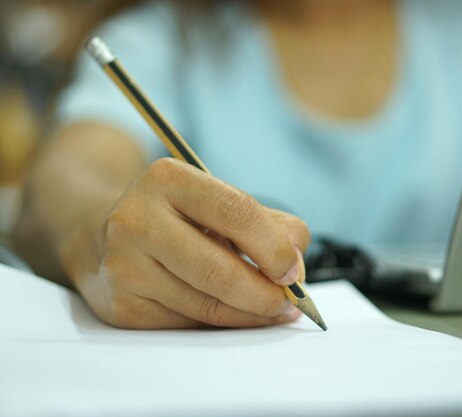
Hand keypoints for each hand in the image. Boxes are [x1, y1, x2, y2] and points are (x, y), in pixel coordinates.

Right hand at [60, 158, 310, 328]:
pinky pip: (189, 324)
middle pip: (220, 270)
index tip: (294, 271)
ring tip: (271, 310)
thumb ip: (266, 223)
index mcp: (168, 179)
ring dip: (251, 315)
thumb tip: (296, 271)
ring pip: (207, 306)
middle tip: (290, 302)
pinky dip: (222, 324)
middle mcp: (137, 219)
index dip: (275, 247)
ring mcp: (125, 266)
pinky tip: (234, 314)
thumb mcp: (215, 200)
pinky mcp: (122, 306)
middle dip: (266, 294)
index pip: (237, 212)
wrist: (99, 236)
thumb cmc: (174, 217)